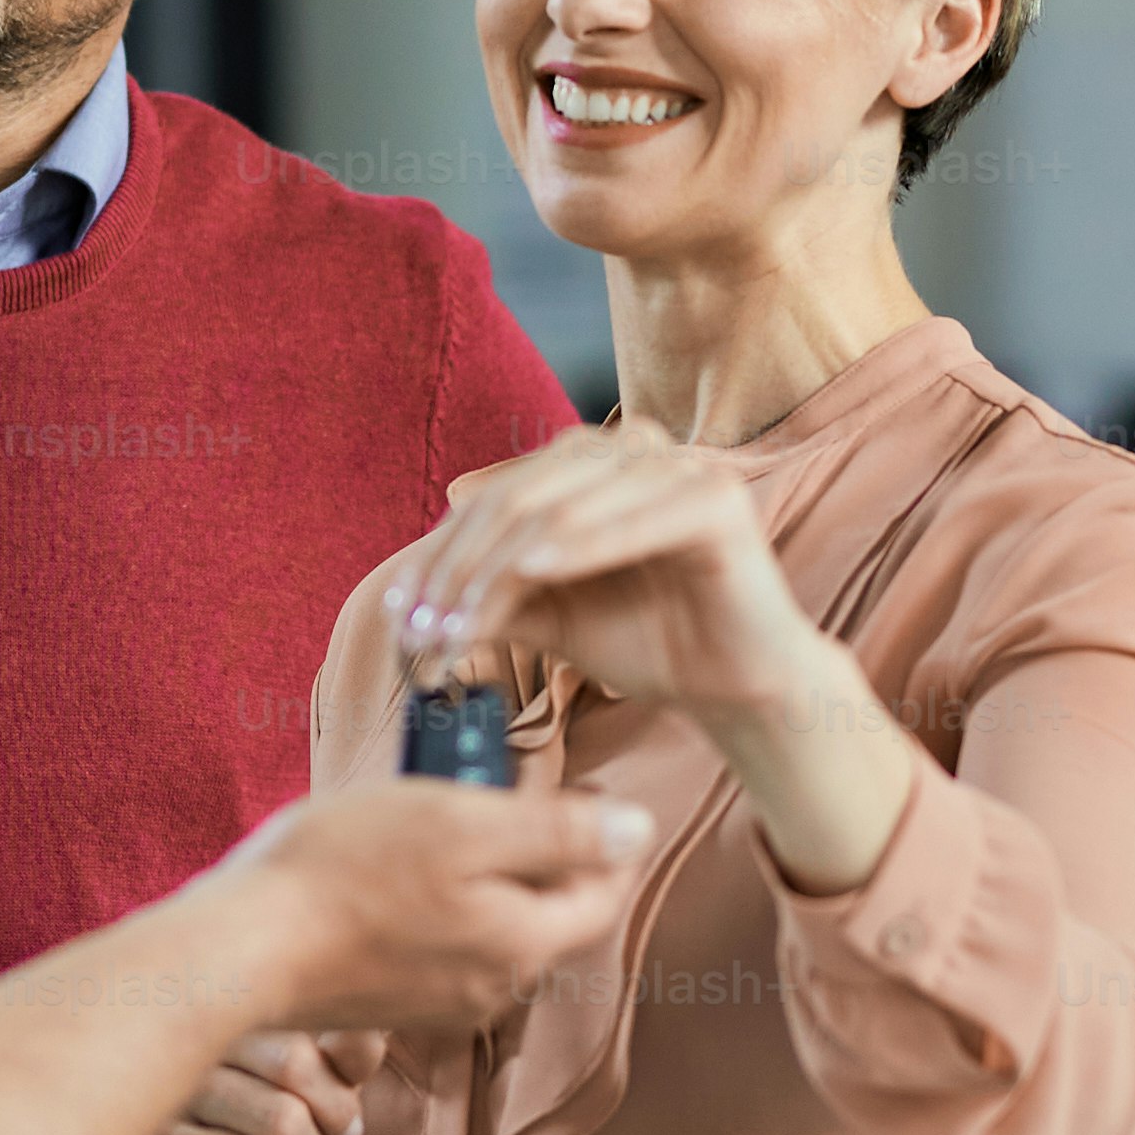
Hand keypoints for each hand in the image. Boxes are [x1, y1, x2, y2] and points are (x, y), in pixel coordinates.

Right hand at [115, 1031, 388, 1134]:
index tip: (342, 1125)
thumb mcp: (321, 1086)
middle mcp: (168, 1074)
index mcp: (211, 1030)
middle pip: (284, 1119)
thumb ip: (347, 1055)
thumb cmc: (272, 1132)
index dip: (337, 1106)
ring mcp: (147, 1133)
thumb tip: (373, 1030)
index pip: (295, 1061)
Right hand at [208, 777, 649, 1031]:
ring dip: (486, 882)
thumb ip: (559, 832)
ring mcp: (439, 1005)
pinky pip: (441, 949)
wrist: (241, 950)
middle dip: (542, 859)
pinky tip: (393, 873)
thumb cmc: (344, 873)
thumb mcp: (460, 824)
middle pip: (548, 917)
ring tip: (446, 826)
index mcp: (524, 945)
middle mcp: (493, 990)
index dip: (607, 843)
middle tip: (515, 799)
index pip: (602, 897)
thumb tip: (640, 830)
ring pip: (493, 932)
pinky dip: (438, 907)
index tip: (590, 797)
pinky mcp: (391, 1006)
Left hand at [383, 426, 843, 733]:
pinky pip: (636, 518)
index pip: (497, 497)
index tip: (400, 614)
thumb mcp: (552, 613)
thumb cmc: (647, 641)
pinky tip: (536, 570)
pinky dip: (584, 542)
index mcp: (592, 462)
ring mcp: (680, 466)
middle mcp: (634, 448)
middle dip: (463, 564)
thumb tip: (412, 592)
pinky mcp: (717, 499)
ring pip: (567, 504)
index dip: (442, 554)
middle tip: (424, 626)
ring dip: (505, 564)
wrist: (735, 685)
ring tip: (462, 619)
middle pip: (522, 497)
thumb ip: (493, 590)